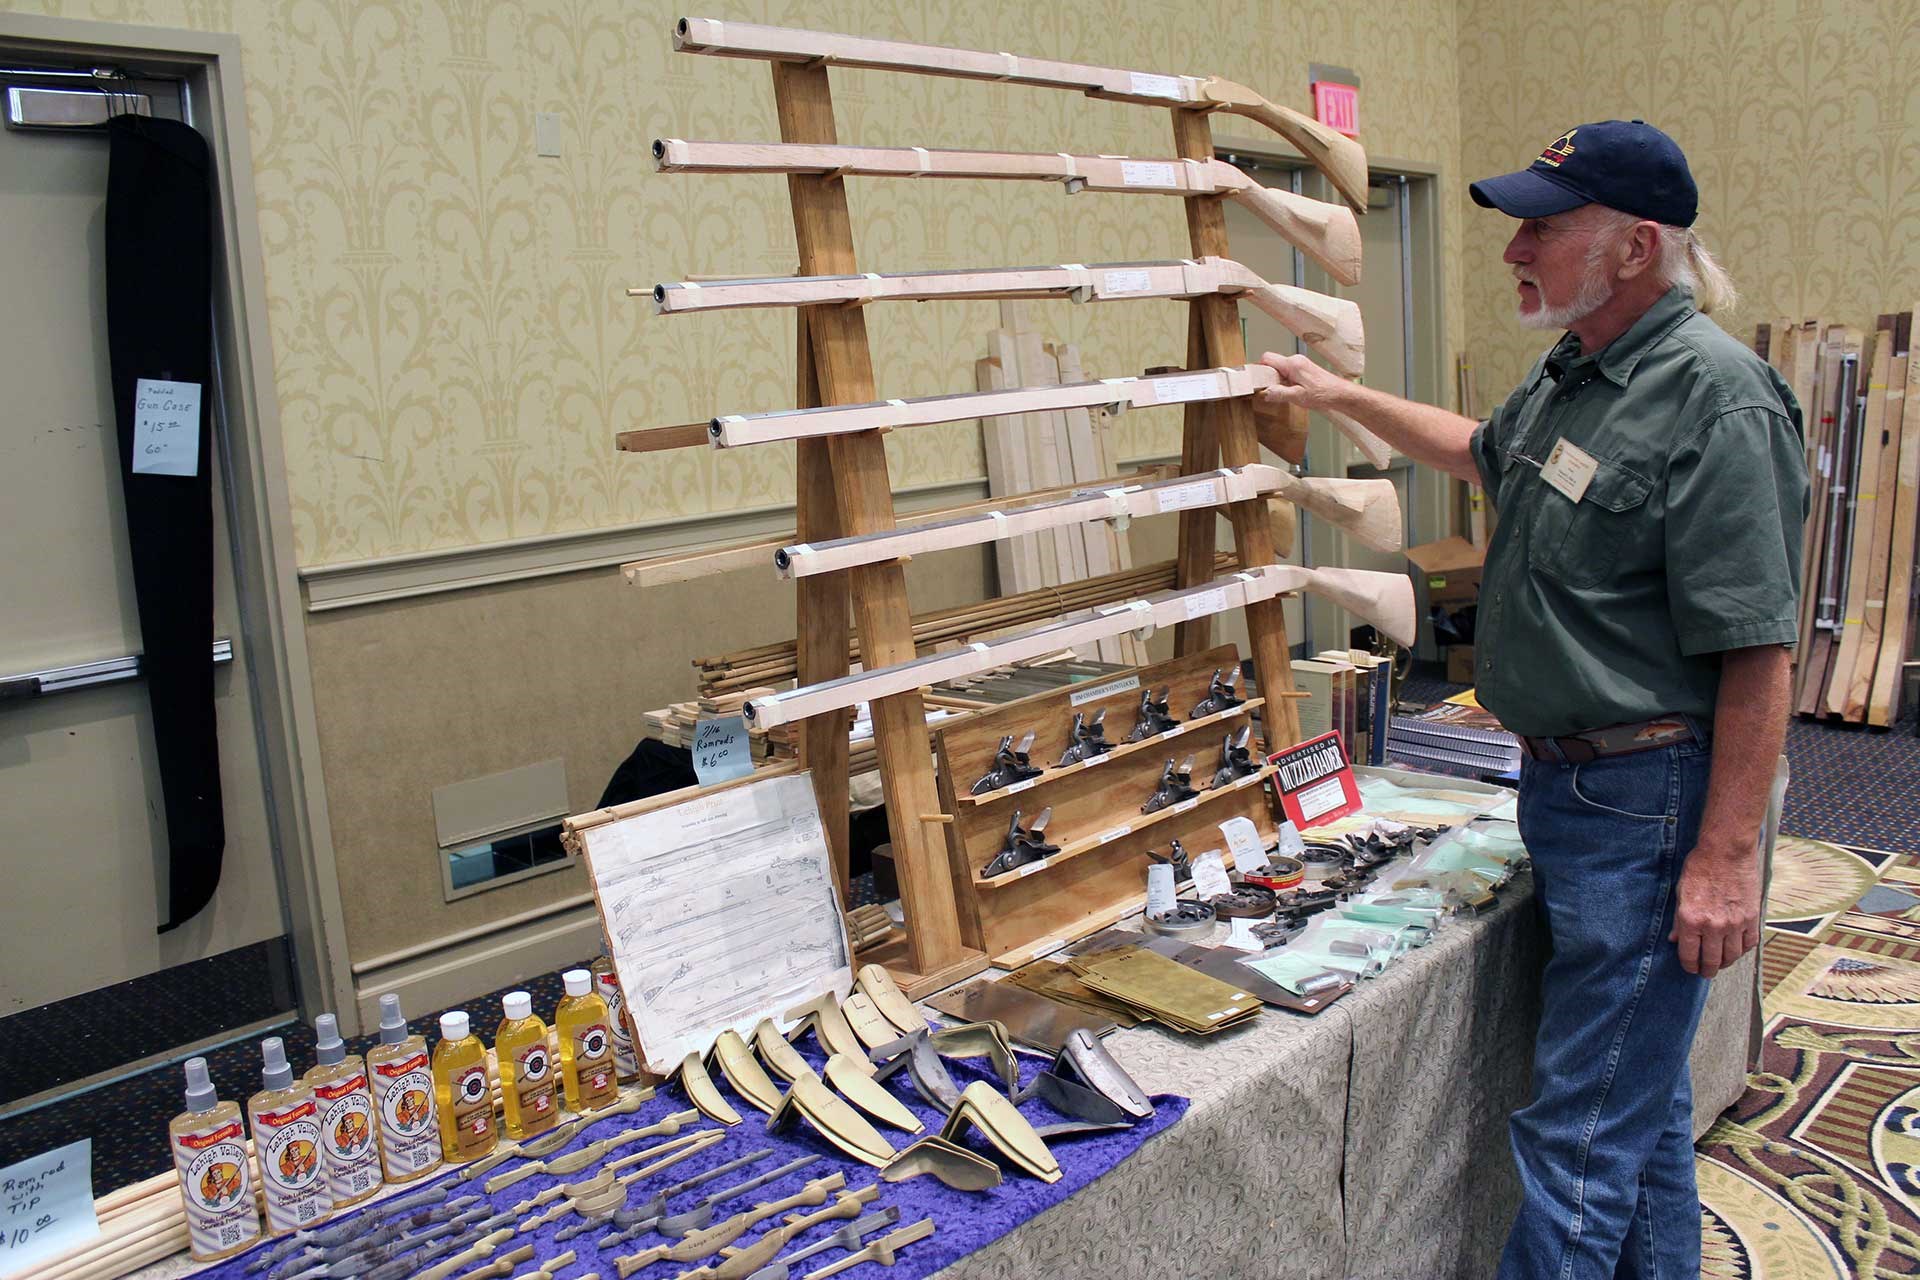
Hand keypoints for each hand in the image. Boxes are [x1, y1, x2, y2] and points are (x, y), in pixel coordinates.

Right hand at [1257, 351, 1349, 412]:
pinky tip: (1291, 391)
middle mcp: (1295, 360)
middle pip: (1272, 363)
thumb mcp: (1298, 397)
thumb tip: (1264, 392)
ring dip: (1277, 380)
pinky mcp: (1303, 368)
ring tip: (1284, 392)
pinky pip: (1287, 371)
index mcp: (1292, 364)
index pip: (1267, 358)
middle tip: (1270, 390)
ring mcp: (1300, 363)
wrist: (1339, 394)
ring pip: (1279, 368)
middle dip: (1268, 376)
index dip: (1258, 369)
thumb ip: (1279, 394)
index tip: (1256, 380)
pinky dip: (1284, 380)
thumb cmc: (1323, 394)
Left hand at [1669, 841, 1759, 977]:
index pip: (1690, 955)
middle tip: (1706, 972)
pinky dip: (1742, 949)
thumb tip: (1675, 940)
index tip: (1690, 968)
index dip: (1689, 966)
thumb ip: (1679, 921)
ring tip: (1721, 963)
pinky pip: (1749, 943)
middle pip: (1712, 960)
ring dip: (1725, 963)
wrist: (1726, 852)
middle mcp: (1713, 926)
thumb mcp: (1681, 893)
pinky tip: (1736, 949)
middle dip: (1707, 970)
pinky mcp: (1752, 917)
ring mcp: (1735, 923)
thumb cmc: (1699, 868)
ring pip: (1732, 956)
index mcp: (1691, 920)